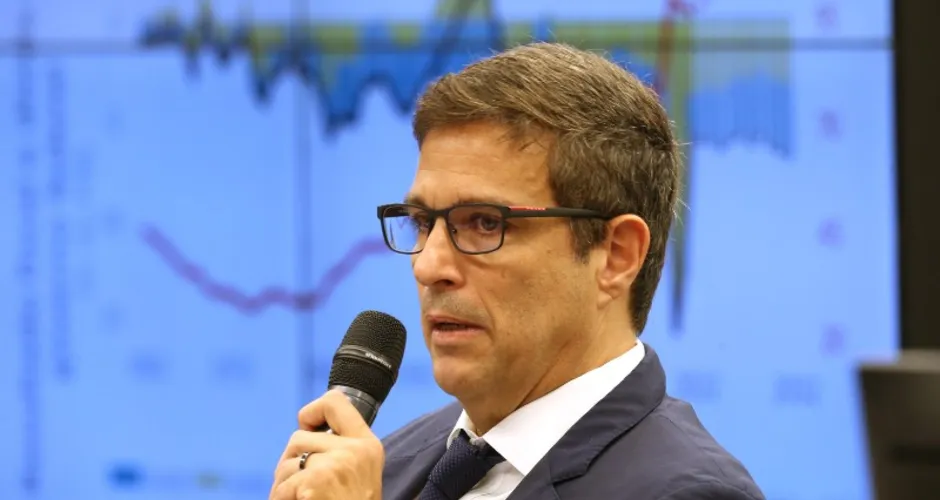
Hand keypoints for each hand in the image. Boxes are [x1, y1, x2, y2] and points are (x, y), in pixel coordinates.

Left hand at [269, 389, 384, 499]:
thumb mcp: (359, 477)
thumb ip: (340, 451)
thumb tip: (303, 431)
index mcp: (368, 445)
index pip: (335, 401)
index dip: (311, 412)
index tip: (307, 428)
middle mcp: (356, 450)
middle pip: (298, 437)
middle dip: (290, 463)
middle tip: (299, 488)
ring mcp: (337, 464)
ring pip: (286, 462)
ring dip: (283, 486)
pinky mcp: (316, 481)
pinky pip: (282, 485)